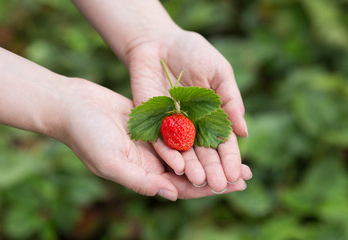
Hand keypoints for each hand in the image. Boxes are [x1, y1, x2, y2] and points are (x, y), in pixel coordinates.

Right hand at [56, 78, 248, 198]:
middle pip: (191, 173)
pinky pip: (179, 132)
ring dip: (210, 154)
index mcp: (143, 176)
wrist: (73, 107)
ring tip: (235, 154)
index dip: (209, 188)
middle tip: (246, 173)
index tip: (235, 185)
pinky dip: (196, 134)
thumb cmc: (86, 136)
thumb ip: (139, 181)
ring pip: (188, 153)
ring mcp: (152, 144)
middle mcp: (151, 163)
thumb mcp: (111, 162)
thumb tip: (171, 195)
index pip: (182, 187)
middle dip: (217, 174)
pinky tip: (213, 131)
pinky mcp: (152, 125)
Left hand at [127, 29, 250, 192]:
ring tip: (202, 183)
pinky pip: (160, 140)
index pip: (223, 142)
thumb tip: (244, 131)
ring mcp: (172, 125)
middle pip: (204, 152)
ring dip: (193, 168)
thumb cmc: (193, 52)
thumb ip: (230, 100)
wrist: (159, 42)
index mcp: (211, 115)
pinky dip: (169, 153)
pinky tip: (178, 167)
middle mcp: (192, 125)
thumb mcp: (219, 72)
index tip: (238, 174)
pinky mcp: (151, 121)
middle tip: (220, 186)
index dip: (230, 158)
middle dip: (213, 169)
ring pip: (183, 152)